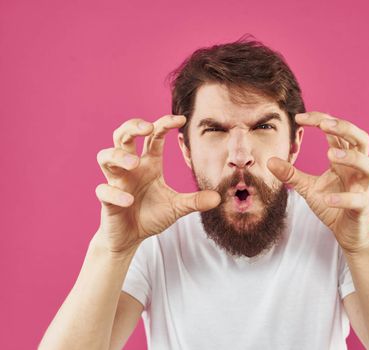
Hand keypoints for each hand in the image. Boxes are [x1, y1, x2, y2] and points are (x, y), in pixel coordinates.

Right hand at [94, 115, 219, 254]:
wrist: (130, 239)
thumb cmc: (150, 217)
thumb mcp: (177, 208)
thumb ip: (195, 201)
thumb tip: (218, 198)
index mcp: (149, 164)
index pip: (153, 137)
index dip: (164, 124)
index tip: (181, 119)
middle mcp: (131, 168)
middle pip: (122, 135)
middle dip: (132, 126)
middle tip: (147, 127)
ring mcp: (117, 182)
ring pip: (105, 156)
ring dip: (118, 155)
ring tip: (134, 163)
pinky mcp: (107, 200)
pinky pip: (104, 190)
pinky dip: (115, 193)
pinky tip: (130, 201)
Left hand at [267, 111, 368, 253]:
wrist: (348, 234)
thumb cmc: (332, 205)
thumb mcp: (307, 187)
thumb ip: (290, 173)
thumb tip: (269, 160)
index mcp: (344, 159)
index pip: (337, 132)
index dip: (321, 120)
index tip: (299, 118)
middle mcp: (357, 169)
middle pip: (361, 140)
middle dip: (345, 128)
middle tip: (324, 124)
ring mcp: (362, 187)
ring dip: (352, 157)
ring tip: (329, 154)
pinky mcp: (362, 207)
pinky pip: (357, 200)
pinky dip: (343, 198)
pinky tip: (326, 199)